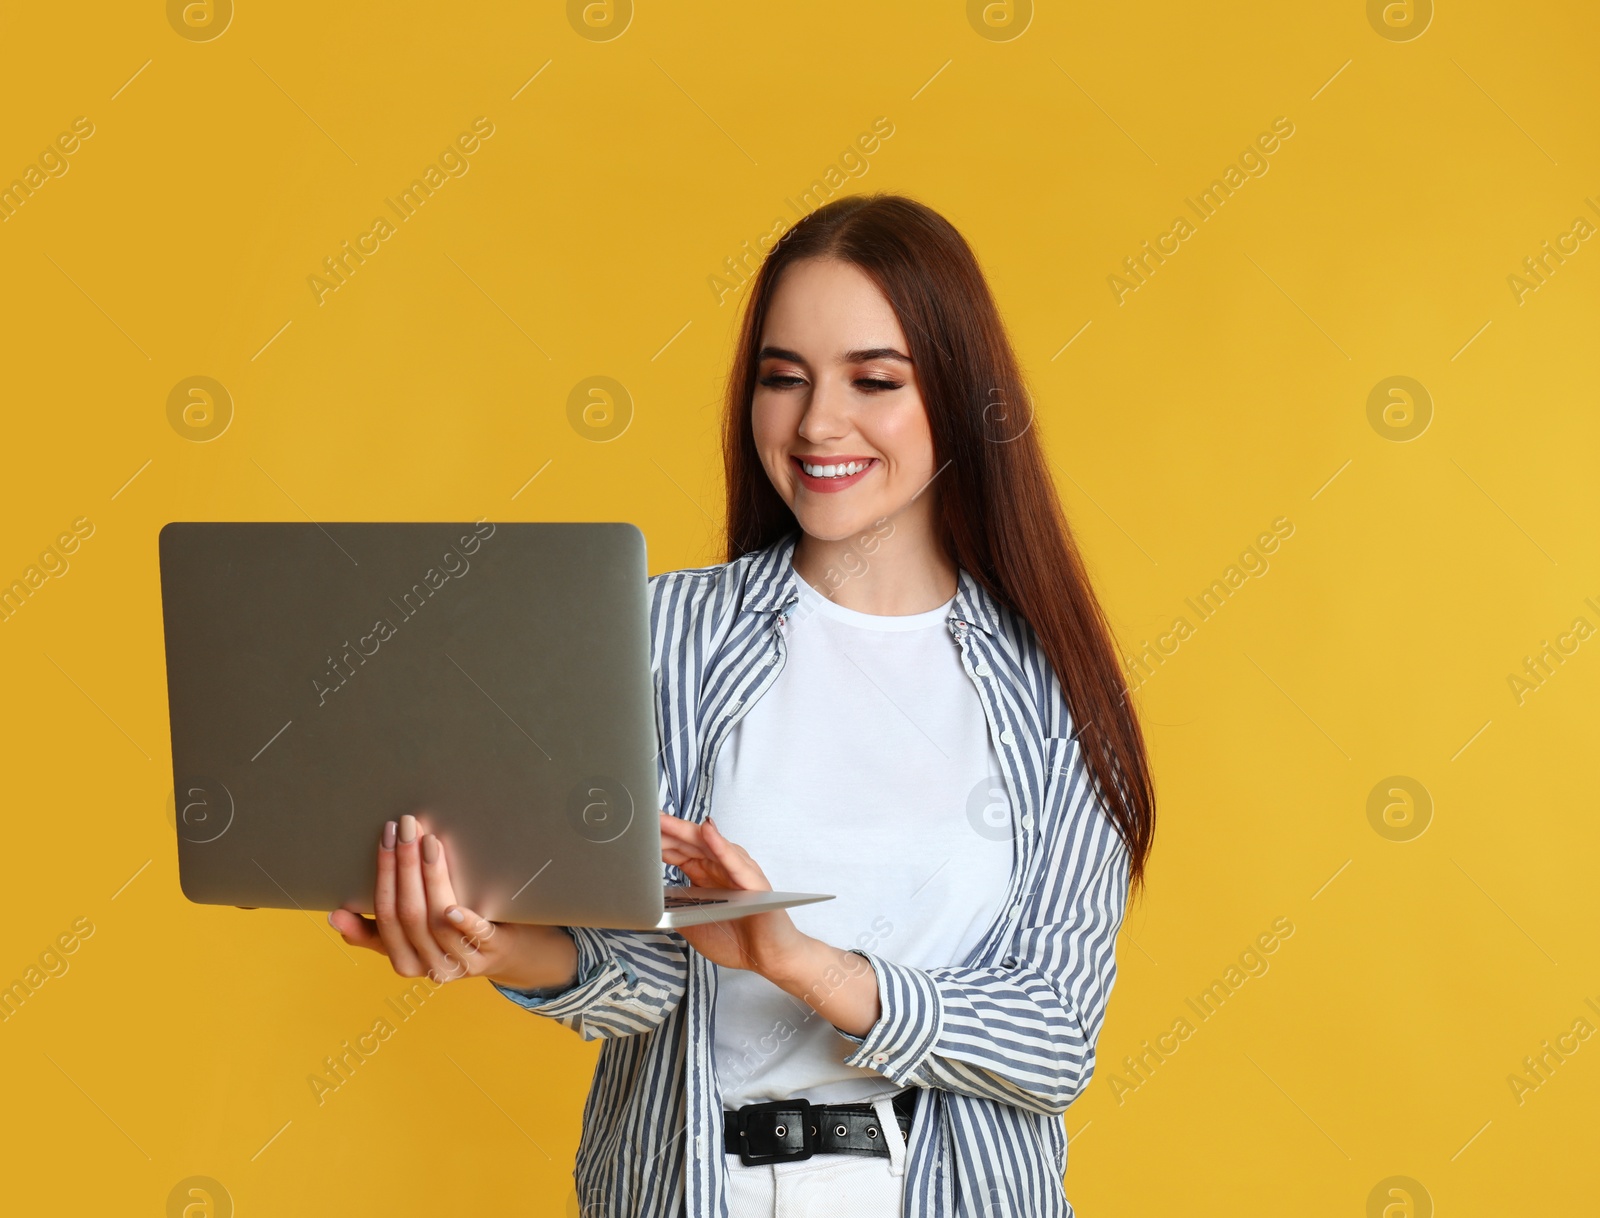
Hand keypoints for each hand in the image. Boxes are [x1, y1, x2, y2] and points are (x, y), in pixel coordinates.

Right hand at [329, 813, 577, 990]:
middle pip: (409, 913)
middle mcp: (430, 966)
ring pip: (437, 920)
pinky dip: (464, 923)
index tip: (384, 837)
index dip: (383, 874)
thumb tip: (333, 915)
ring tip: (429, 841)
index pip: (385, 915)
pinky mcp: (493, 950)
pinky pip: (476, 938)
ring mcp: (463, 960)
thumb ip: (375, 930)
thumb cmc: (452, 936)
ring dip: (431, 878)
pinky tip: (453, 908)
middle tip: (406, 826)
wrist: (508, 952)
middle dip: (404, 866)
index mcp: (404, 962)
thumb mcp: (412, 938)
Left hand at [658, 812, 809, 976]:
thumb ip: (674, 909)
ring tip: (665, 820)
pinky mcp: (753, 882)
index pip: (679, 852)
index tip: (637, 830)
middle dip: (666, 830)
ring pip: (709, 845)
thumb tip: (645, 902)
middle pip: (690, 843)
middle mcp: (720, 868)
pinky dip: (720, 845)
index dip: (659, 841)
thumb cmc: (736, 940)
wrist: (769, 958)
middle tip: (644, 817)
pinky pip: (734, 860)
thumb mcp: (692, 923)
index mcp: (705, 875)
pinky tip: (707, 831)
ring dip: (686, 831)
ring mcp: (737, 871)